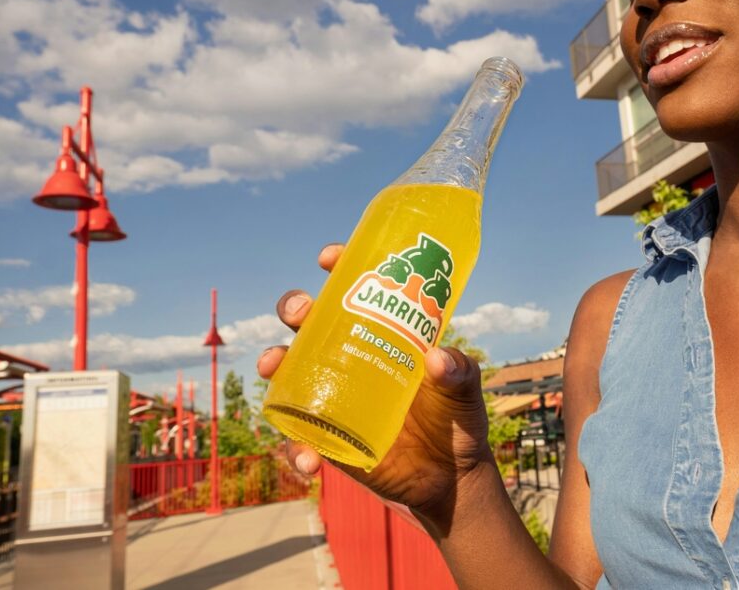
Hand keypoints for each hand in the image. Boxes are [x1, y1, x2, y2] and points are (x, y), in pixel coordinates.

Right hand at [257, 244, 494, 521]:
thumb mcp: (464, 393)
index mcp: (384, 337)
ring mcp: (334, 397)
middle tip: (301, 312)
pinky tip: (308, 459)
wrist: (449, 481)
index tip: (329, 258)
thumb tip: (438, 358)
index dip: (339, 268)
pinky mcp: (327, 438)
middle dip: (295, 308)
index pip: (356, 291)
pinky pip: (298, 438)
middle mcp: (352, 359)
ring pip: (289, 369)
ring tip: (273, 366)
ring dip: (274, 361)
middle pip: (311, 322)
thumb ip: (460, 374)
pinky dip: (295, 449)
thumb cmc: (457, 424)